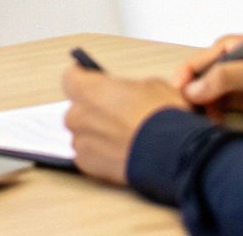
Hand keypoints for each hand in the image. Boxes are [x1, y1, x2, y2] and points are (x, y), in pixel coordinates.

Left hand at [61, 66, 189, 184]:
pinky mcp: (88, 166)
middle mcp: (78, 116)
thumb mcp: (152, 86)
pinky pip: (88, 155)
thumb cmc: (163, 120)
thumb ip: (127, 88)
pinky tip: (121, 154)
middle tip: (117, 113)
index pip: (71, 77)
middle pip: (77, 108)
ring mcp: (81, 143)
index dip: (83, 78)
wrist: (172, 155)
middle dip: (93, 110)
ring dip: (96, 134)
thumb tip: (128, 93)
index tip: (92, 80)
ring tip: (123, 137)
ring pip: (82, 134)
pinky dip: (100, 155)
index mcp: (90, 90)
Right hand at [172, 37, 242, 124]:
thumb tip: (191, 89)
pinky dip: (215, 118)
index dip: (184, 79)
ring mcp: (241, 85)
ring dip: (202, 110)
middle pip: (199, 81)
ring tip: (201, 125)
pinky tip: (215, 127)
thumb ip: (226, 78)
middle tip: (186, 117)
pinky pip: (222, 110)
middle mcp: (234, 64)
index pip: (198, 62)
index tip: (177, 98)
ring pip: (208, 97)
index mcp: (234, 47)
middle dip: (190, 97)